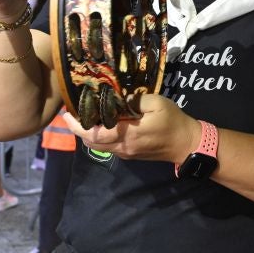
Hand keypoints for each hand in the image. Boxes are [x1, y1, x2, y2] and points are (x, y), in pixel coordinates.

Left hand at [65, 94, 196, 164]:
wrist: (186, 144)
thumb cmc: (173, 121)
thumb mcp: (157, 103)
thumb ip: (134, 100)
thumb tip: (118, 98)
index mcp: (127, 135)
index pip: (94, 134)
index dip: (77, 126)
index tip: (67, 114)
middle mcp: (122, 148)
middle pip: (91, 142)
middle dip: (78, 129)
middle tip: (73, 113)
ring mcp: (125, 153)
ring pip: (98, 146)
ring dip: (88, 133)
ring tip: (85, 116)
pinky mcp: (129, 154)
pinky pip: (108, 147)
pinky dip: (99, 136)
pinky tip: (102, 123)